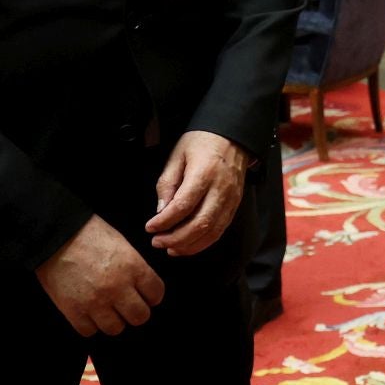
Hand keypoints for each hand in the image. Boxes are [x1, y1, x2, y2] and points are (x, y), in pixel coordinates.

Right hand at [35, 214, 164, 336]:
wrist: (56, 235)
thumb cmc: (90, 234)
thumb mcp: (122, 244)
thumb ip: (135, 267)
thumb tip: (142, 286)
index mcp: (133, 267)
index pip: (156, 294)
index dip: (152, 295)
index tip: (146, 295)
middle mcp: (118, 288)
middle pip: (140, 316)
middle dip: (136, 311)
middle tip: (128, 305)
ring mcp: (95, 302)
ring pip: (116, 328)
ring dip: (114, 320)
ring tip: (107, 310)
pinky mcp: (74, 311)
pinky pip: (89, 331)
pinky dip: (90, 324)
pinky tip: (88, 312)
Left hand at [144, 130, 249, 255]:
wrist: (233, 137)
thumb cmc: (201, 143)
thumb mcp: (177, 155)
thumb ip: (167, 183)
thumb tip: (160, 211)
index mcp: (204, 173)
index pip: (183, 205)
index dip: (164, 221)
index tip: (149, 227)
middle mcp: (221, 189)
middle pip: (200, 223)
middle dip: (175, 238)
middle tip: (157, 242)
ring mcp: (231, 199)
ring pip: (212, 232)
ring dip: (189, 245)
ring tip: (170, 248)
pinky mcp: (235, 206)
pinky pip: (220, 230)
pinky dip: (203, 242)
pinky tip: (187, 245)